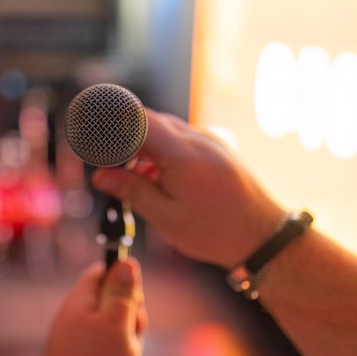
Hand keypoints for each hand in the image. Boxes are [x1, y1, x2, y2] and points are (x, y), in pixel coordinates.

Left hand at [42, 258, 146, 355]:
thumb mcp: (115, 322)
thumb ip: (122, 292)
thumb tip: (126, 261)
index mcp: (79, 302)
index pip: (101, 272)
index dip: (122, 280)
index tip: (133, 299)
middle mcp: (76, 318)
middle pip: (112, 301)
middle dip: (130, 315)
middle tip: (130, 332)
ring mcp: (79, 341)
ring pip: (115, 328)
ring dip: (128, 340)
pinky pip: (110, 350)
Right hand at [92, 108, 285, 268]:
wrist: (264, 236)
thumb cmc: (216, 231)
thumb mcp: (166, 217)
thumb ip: (131, 190)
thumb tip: (100, 176)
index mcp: (182, 153)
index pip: (136, 118)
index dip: (109, 123)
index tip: (92, 138)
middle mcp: (197, 139)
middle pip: (149, 120)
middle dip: (123, 137)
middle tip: (108, 166)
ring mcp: (209, 141)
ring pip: (165, 129)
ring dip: (143, 145)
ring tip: (133, 177)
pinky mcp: (216, 148)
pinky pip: (181, 139)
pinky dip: (162, 150)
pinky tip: (157, 176)